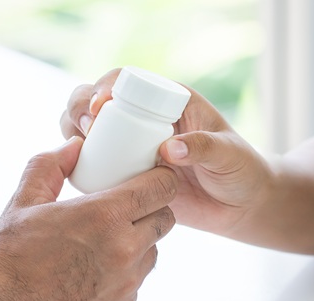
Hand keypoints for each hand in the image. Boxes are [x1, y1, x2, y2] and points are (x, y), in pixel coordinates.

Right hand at [0, 137, 177, 300]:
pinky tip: (93, 277)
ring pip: (152, 253)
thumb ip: (51, 166)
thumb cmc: (7, 256)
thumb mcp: (24, 202)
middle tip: (128, 210)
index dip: (160, 180)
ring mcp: (126, 285)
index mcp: (104, 216)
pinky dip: (122, 277)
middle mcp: (124, 250)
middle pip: (165, 220)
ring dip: (138, 244)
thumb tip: (76, 147)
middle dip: (151, 210)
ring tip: (105, 245)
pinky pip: (136, 285)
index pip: (161, 188)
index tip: (151, 179)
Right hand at [61, 69, 272, 238]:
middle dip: (80, 108)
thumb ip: (203, 148)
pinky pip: (94, 166)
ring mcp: (131, 148)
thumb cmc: (241, 171)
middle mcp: (144, 119)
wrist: (240, 206)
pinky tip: (76, 173)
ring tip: (78, 150)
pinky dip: (79, 166)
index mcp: (168, 101)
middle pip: (96, 101)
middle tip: (86, 130)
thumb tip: (167, 149)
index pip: (128, 81)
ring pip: (88, 131)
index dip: (106, 86)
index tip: (101, 106)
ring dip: (73, 134)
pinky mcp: (125, 176)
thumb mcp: (227, 154)